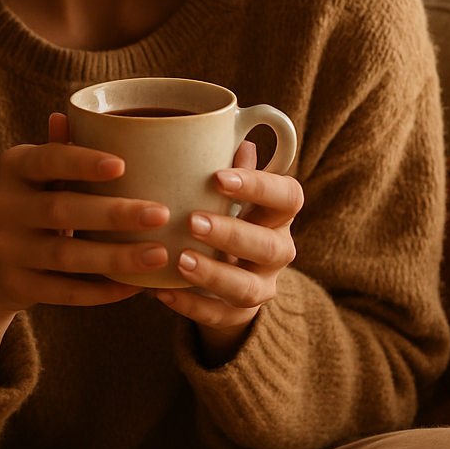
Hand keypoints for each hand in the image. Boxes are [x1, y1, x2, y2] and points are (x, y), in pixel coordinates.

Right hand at [0, 112, 169, 374]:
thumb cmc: (26, 204)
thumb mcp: (32, 174)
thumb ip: (58, 149)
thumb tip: (71, 114)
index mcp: (13, 168)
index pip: (48, 160)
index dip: (82, 162)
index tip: (123, 166)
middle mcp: (4, 207)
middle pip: (62, 211)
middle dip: (114, 214)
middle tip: (161, 214)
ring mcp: (7, 250)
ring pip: (66, 257)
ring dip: (116, 257)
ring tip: (159, 254)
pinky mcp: (17, 287)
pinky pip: (65, 292)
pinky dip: (102, 291)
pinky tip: (137, 285)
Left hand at [155, 141, 303, 365]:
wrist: (227, 274)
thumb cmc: (223, 211)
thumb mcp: (228, 189)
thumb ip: (229, 165)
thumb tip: (231, 131)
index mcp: (278, 213)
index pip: (288, 196)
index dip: (259, 186)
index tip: (219, 177)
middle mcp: (278, 250)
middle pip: (269, 245)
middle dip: (232, 233)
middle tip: (193, 220)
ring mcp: (262, 286)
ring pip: (249, 288)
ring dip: (214, 274)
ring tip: (180, 260)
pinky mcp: (238, 316)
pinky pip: (219, 316)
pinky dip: (190, 305)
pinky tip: (161, 290)